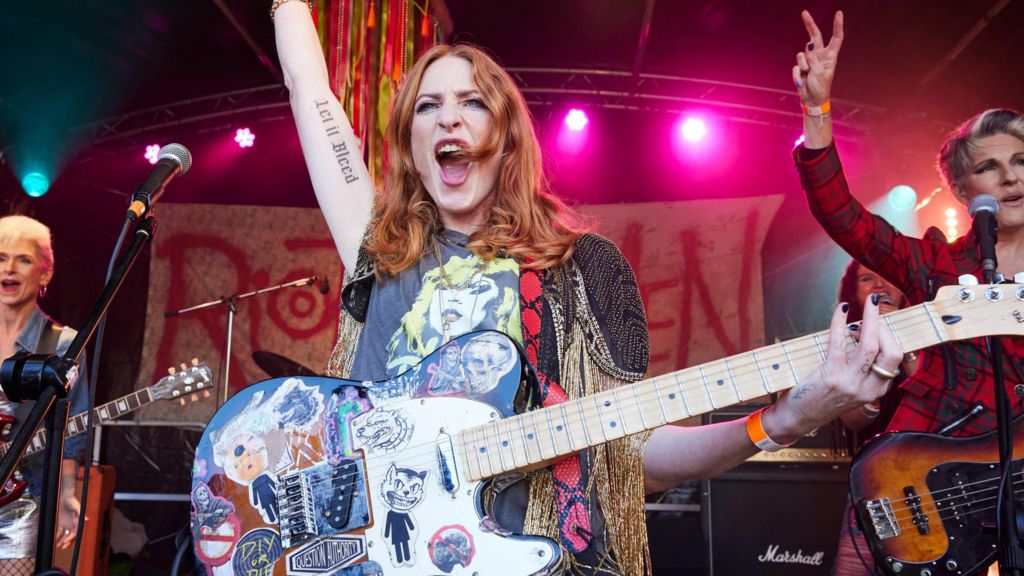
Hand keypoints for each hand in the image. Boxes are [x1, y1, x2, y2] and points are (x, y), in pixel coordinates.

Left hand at [55, 492, 80, 549]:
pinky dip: (57, 535)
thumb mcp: (76, 506)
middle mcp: (72, 523)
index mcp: (77, 521)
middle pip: (70, 536)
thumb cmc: (71, 500)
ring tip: (57, 545)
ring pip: (65, 535)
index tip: (66, 541)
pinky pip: (59, 531)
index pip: (75, 532)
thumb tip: (87, 520)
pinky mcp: (61, 522)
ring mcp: (66, 523)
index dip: (71, 538)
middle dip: (67, 542)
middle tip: (62, 547)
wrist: (64, 496)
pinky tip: (54, 538)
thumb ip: (81, 513)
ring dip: (61, 540)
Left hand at [764, 294, 902, 440]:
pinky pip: (839, 343)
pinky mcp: (831, 377)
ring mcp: (850, 384)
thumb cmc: (822, 398)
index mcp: (876, 391)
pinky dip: (841, 322)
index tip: (877, 324)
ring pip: (870, 345)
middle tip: (875, 309)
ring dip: (871, 319)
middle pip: (891, 352)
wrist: (798, 418)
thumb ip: (863, 369)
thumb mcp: (851, 388)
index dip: (890, 336)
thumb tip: (865, 333)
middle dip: (886, 326)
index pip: (896, 360)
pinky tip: (842, 310)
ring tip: (869, 302)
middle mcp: (868, 390)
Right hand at [792, 10, 842, 106]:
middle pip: (815, 37)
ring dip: (803, 65)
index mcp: (830, 57)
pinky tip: (801, 82)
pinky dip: (797, 75)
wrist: (812, 101)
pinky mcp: (801, 68)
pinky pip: (796, 66)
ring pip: (801, 54)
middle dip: (809, 24)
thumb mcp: (820, 73)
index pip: (836, 38)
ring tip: (807, 75)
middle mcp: (820, 56)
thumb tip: (808, 45)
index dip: (837, 26)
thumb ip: (814, 59)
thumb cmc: (820, 88)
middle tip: (804, 12)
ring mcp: (809, 61)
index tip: (839, 13)